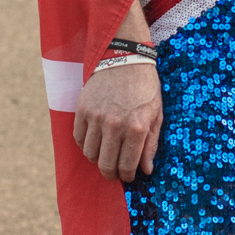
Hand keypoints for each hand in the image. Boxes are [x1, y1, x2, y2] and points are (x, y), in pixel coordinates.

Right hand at [74, 62, 162, 183]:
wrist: (125, 58)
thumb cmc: (145, 87)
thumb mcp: (156, 115)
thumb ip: (151, 144)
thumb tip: (146, 170)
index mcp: (137, 128)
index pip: (127, 166)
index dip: (127, 176)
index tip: (128, 175)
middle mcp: (115, 125)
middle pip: (106, 165)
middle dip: (111, 174)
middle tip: (114, 172)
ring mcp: (96, 117)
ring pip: (90, 154)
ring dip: (97, 158)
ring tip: (105, 153)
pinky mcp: (82, 109)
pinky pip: (78, 138)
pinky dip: (85, 143)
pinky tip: (95, 140)